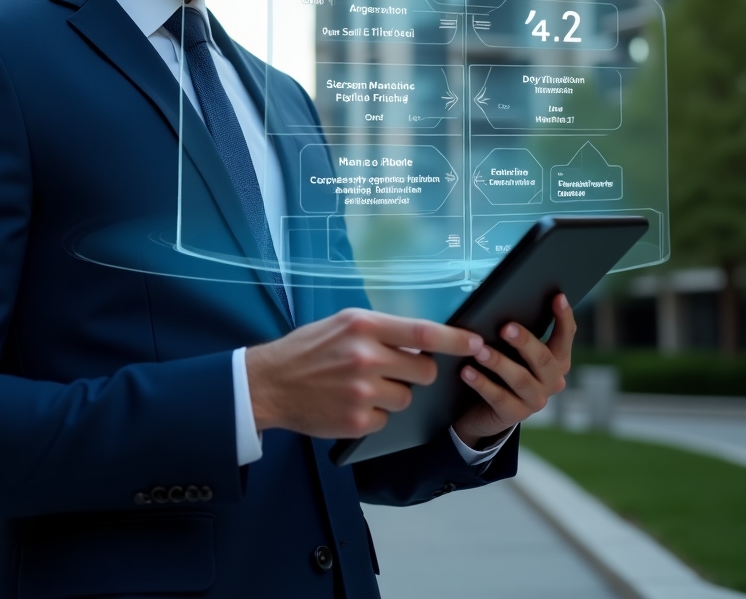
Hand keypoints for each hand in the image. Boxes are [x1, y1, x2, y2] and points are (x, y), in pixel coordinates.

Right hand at [246, 308, 483, 437]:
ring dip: (394, 394)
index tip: (476, 342)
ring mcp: (361, 392)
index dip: (455, 340)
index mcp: (363, 325)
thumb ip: (380, 331)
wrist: (268, 383)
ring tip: (362, 386)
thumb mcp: (342, 324)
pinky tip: (350, 403)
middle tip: (394, 369)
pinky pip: (387, 420)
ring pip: (406, 397)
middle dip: (417, 372)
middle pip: (423, 370)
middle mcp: (365, 356)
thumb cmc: (307, 350)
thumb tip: (422, 340)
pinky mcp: (356, 421)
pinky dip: (375, 414)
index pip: (423, 333)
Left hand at [452, 293, 574, 448]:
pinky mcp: (514, 415)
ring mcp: (535, 401)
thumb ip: (515, 334)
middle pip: (543, 359)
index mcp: (556, 361)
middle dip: (524, 342)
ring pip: (520, 379)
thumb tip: (502, 303)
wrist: (484, 409)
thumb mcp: (512, 350)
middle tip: (505, 327)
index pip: (566, 337)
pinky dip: (482, 383)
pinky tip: (466, 372)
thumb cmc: (501, 369)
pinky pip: (498, 398)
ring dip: (499, 363)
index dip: (564, 318)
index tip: (558, 297)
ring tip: (479, 350)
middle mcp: (552, 381)